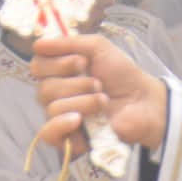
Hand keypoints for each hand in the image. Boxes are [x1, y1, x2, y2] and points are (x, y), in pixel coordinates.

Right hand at [30, 33, 167, 153]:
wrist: (144, 101)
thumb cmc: (122, 74)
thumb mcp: (98, 48)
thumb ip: (68, 43)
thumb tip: (37, 44)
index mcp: (59, 72)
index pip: (37, 67)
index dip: (56, 63)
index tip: (82, 61)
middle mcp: (56, 95)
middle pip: (44, 88)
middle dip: (76, 83)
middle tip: (99, 83)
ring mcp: (62, 117)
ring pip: (52, 108)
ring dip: (83, 101)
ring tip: (103, 101)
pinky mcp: (69, 138)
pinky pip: (48, 134)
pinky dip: (61, 124)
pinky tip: (78, 119)